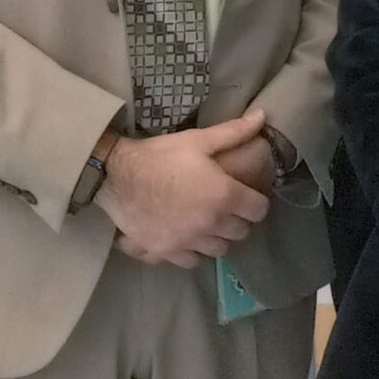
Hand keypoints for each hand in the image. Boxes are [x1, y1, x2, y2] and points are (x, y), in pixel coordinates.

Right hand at [99, 110, 272, 266]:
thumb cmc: (160, 156)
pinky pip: (190, 261)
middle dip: (239, 220)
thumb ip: (234, 132)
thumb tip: (262, 116)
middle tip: (229, 208)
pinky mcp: (165, 252)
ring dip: (218, 238)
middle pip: (240, 232)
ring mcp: (187, 242)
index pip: (258, 210)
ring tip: (209, 224)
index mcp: (224, 196)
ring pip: (218, 250)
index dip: (257, 202)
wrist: (116, 175)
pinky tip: (188, 239)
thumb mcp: (198, 140)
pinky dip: (193, 252)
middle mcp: (210, 224)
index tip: (248, 196)